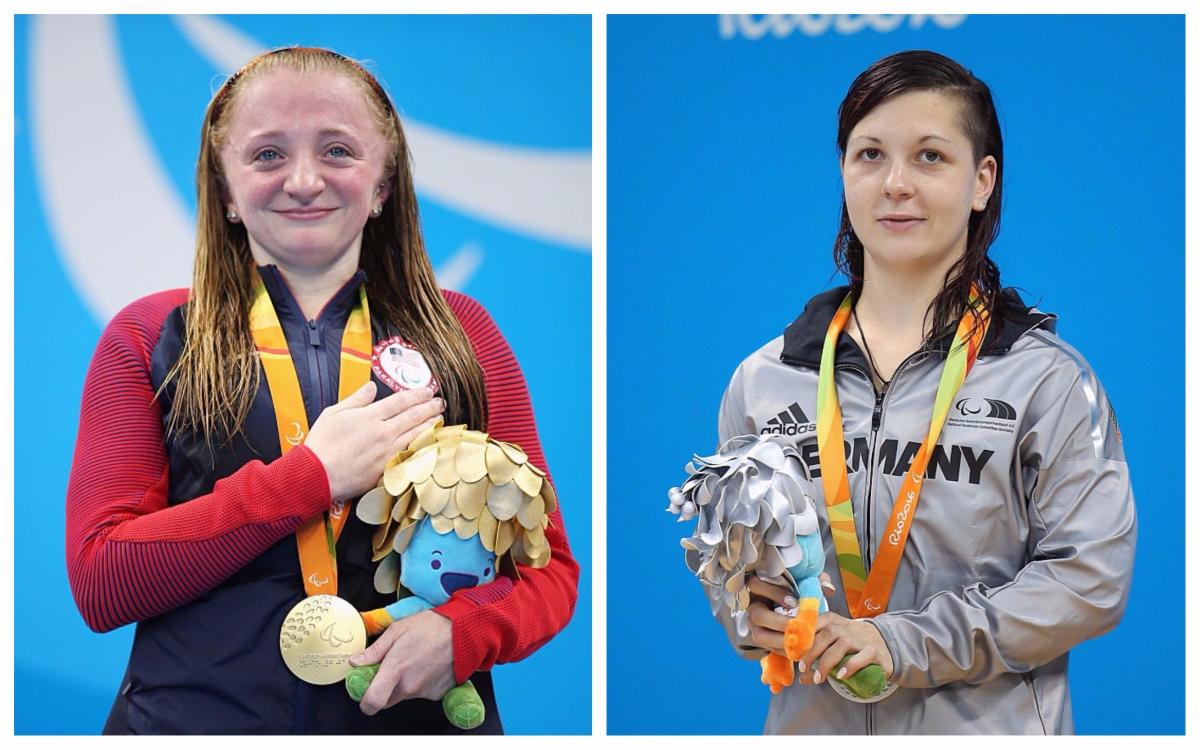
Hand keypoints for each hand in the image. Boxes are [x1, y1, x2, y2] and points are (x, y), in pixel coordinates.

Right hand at [304, 382, 443, 502]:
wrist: (316, 475)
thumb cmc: (321, 444)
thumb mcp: (334, 413)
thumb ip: (356, 399)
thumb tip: (371, 387)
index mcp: (370, 416)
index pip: (401, 401)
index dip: (417, 394)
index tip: (428, 390)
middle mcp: (383, 432)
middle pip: (413, 416)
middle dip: (429, 407)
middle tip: (440, 401)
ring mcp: (387, 452)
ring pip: (416, 435)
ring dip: (430, 425)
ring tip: (440, 418)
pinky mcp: (387, 468)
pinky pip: (410, 454)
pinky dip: (423, 446)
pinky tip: (429, 442)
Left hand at [348, 610, 455, 715]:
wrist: (465, 632)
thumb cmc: (432, 626)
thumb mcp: (398, 629)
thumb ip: (375, 650)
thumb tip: (356, 662)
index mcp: (395, 668)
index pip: (372, 702)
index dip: (364, 702)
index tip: (364, 691)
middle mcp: (409, 685)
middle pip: (385, 701)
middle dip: (383, 689)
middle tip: (390, 668)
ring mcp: (424, 692)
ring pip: (403, 696)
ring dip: (403, 684)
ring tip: (414, 660)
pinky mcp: (437, 694)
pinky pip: (420, 694)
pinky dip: (420, 683)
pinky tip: (427, 666)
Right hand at [746, 572, 833, 654]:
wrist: (791, 609)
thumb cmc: (797, 592)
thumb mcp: (806, 582)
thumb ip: (817, 580)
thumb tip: (828, 589)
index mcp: (759, 585)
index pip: (757, 585)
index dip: (774, 593)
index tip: (794, 602)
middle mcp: (753, 605)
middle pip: (758, 614)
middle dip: (780, 622)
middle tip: (800, 627)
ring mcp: (754, 625)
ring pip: (760, 636)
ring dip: (782, 641)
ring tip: (802, 642)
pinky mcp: (761, 640)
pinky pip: (769, 648)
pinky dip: (785, 650)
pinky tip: (801, 649)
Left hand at [795, 611, 893, 686]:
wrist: (888, 646)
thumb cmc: (856, 646)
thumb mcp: (837, 647)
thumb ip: (819, 658)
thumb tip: (802, 677)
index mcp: (836, 622)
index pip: (818, 620)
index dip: (805, 633)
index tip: (795, 649)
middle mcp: (848, 628)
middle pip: (827, 633)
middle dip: (812, 651)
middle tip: (803, 668)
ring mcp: (862, 639)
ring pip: (842, 644)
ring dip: (827, 662)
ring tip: (818, 678)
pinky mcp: (875, 652)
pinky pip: (862, 656)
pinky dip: (850, 666)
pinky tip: (841, 676)